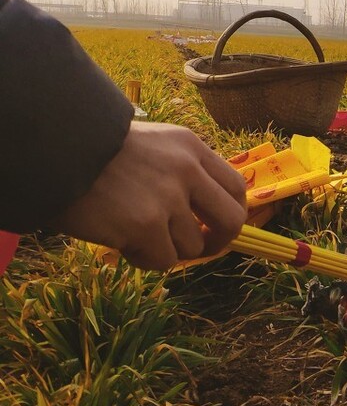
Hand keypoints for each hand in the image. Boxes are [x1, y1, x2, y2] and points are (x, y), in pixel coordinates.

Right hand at [53, 121, 247, 269]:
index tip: (216, 227)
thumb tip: (204, 213)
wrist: (53, 152)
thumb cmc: (96, 152)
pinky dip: (144, 259)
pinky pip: (164, 261)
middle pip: (232, 220)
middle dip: (219, 242)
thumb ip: (182, 170)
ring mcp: (168, 198)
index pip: (236, 186)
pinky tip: (122, 242)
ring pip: (191, 246)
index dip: (231, 212)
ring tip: (133, 233)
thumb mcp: (152, 145)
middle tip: (199, 248)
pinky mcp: (145, 225)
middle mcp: (186, 170)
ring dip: (165, 248)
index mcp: (191, 147)